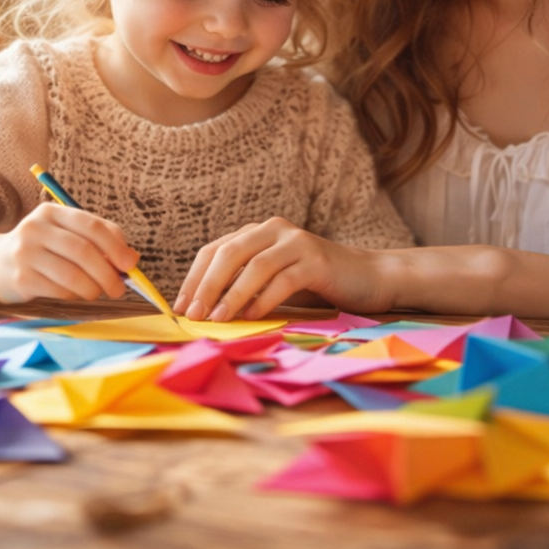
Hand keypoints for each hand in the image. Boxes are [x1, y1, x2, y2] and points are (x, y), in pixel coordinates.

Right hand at [0, 201, 138, 302]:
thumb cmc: (43, 250)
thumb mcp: (67, 235)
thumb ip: (100, 240)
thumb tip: (132, 259)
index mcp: (52, 212)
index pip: (92, 226)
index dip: (116, 246)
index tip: (130, 264)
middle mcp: (36, 228)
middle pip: (83, 251)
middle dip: (107, 273)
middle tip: (118, 289)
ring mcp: (25, 252)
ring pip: (72, 274)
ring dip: (92, 288)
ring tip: (96, 293)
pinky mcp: (20, 278)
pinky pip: (57, 290)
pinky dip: (73, 296)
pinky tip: (73, 295)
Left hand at [172, 217, 400, 321]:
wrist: (368, 277)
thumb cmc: (315, 284)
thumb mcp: (273, 281)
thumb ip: (244, 287)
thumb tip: (204, 311)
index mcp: (259, 232)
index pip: (215, 249)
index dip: (194, 277)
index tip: (180, 306)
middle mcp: (275, 229)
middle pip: (229, 253)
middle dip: (207, 285)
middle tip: (193, 314)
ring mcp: (297, 242)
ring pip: (254, 265)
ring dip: (231, 294)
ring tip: (217, 319)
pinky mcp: (317, 259)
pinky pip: (283, 279)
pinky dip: (263, 299)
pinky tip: (251, 317)